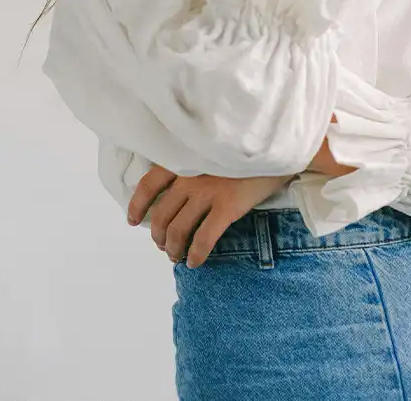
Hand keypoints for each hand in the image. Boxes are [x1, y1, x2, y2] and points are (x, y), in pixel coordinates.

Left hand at [127, 165, 294, 267]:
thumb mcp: (210, 151)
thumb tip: (175, 195)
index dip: (137, 206)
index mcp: (184, 158)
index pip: (148, 184)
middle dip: (158, 235)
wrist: (276, 149)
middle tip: (163, 245)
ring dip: (173, 248)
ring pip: (177, 230)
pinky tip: (196, 262)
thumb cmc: (244, 151)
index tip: (134, 221)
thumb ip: (192, 166)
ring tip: (177, 255)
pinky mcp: (227, 206)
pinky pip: (203, 239)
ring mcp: (208, 191)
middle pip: (161, 214)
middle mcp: (190, 175)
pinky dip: (195, 255)